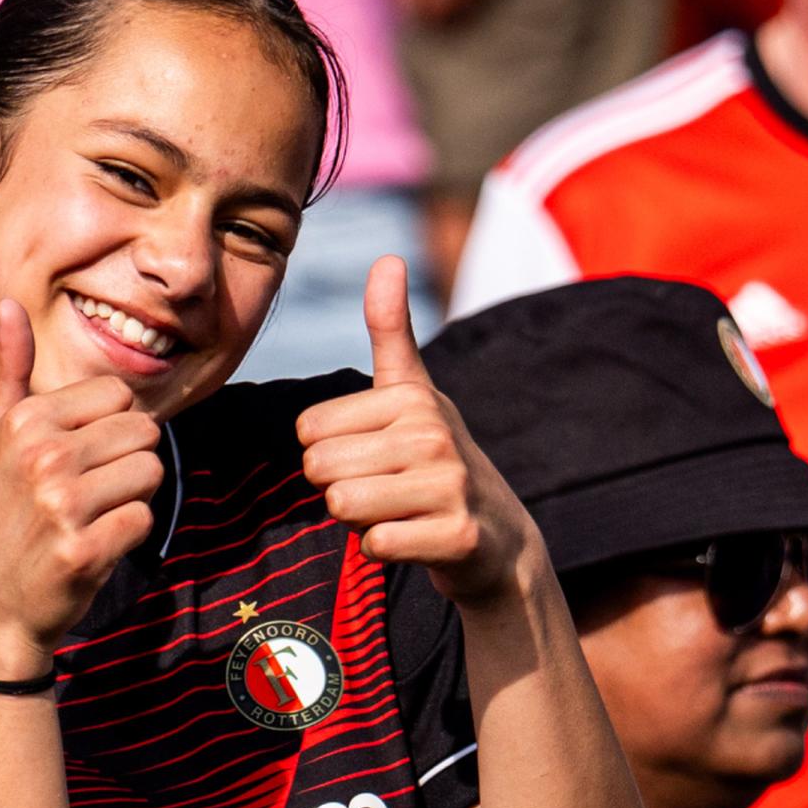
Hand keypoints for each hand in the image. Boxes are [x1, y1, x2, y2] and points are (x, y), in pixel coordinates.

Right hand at [0, 301, 165, 669]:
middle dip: (126, 465)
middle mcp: (41, 456)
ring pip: (151, 473)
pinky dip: (127, 537)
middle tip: (86, 497)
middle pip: (142, 432)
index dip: (110, 430)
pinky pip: (144, 520)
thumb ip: (8, 372)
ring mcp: (61, 505)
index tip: (77, 461)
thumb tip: (10, 303)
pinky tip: (92, 548)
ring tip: (89, 520)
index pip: (118, 396)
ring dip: (131, 500)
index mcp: (23, 420)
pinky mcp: (83, 551)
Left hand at [297, 257, 536, 606]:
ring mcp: (450, 484)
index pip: (308, 430)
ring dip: (358, 520)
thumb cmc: (436, 461)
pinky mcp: (459, 536)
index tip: (372, 457)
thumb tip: (386, 257)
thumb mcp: (413, 392)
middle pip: (320, 468)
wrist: (499, 540)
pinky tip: (413, 538)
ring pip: (343, 504)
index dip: (329, 453)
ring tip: (398, 512)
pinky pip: (375, 543)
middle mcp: (433, 433)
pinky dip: (382, 549)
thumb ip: (391, 329)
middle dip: (339, 489)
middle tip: (385, 491)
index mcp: (411, 396)